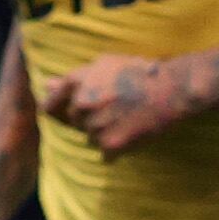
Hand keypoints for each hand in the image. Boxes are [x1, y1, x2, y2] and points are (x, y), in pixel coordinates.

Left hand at [41, 54, 197, 154]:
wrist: (171, 90)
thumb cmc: (139, 73)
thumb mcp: (105, 65)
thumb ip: (75, 78)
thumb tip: (47, 85)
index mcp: (76, 84)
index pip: (50, 106)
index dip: (58, 110)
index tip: (68, 113)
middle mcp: (81, 105)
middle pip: (74, 122)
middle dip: (89, 119)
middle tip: (115, 110)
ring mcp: (94, 126)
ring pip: (91, 138)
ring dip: (104, 133)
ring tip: (126, 119)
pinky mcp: (110, 145)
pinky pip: (106, 154)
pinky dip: (117, 148)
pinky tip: (132, 132)